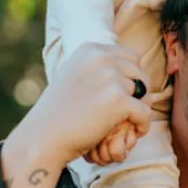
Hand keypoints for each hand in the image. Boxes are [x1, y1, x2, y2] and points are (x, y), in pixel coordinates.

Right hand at [13, 42, 152, 166]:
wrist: (43, 137)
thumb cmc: (57, 113)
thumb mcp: (74, 76)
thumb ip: (97, 68)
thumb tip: (128, 63)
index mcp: (90, 50)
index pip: (130, 57)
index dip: (132, 78)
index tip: (125, 95)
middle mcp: (101, 59)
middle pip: (140, 73)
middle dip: (139, 93)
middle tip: (130, 112)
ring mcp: (110, 78)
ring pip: (144, 93)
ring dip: (139, 110)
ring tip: (126, 124)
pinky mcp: (118, 100)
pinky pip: (145, 112)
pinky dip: (142, 125)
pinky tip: (134, 132)